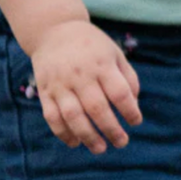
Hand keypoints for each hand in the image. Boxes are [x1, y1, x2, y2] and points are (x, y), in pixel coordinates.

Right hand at [29, 20, 141, 152]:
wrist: (54, 31)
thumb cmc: (93, 47)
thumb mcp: (115, 54)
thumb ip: (128, 79)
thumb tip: (133, 106)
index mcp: (102, 65)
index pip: (119, 93)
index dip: (130, 111)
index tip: (136, 122)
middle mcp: (80, 75)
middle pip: (97, 108)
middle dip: (111, 130)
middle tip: (122, 142)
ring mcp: (60, 84)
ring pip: (73, 116)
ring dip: (87, 136)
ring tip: (100, 149)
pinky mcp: (44, 90)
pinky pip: (52, 116)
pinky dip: (62, 132)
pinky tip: (75, 143)